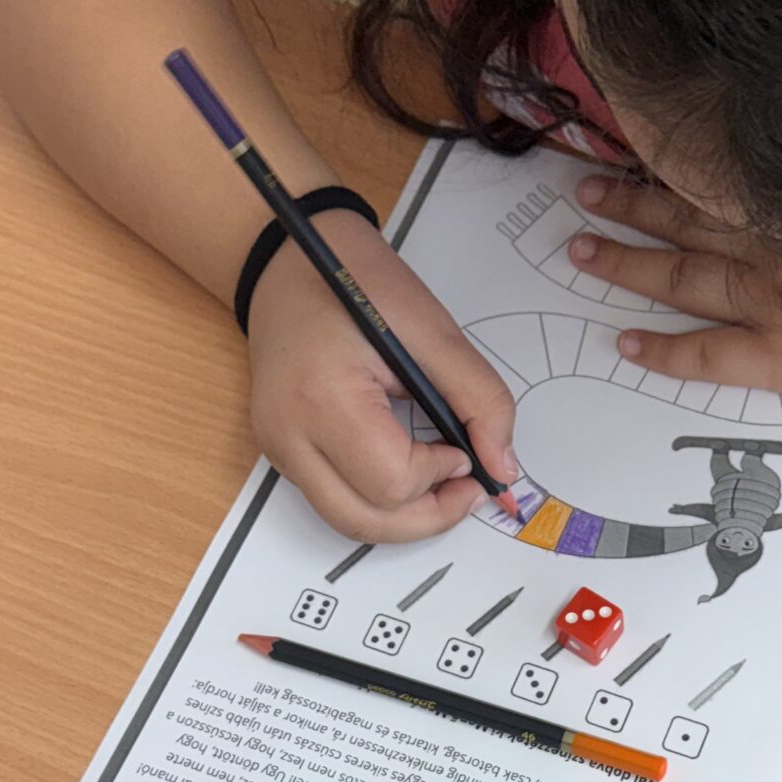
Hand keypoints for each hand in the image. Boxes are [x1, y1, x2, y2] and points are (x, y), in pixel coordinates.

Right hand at [246, 213, 519, 539]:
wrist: (287, 259)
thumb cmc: (356, 281)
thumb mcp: (433, 330)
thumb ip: (479, 399)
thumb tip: (504, 467)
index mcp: (323, 397)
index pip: (390, 482)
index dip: (440, 477)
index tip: (464, 449)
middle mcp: (288, 434)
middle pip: (364, 522)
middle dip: (427, 518)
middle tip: (469, 490)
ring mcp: (277, 447)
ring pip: (346, 521)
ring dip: (402, 517)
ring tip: (441, 484)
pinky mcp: (278, 449)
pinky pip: (333, 498)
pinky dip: (376, 500)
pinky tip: (407, 470)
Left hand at [570, 176, 781, 408]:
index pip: (716, 179)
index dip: (668, 167)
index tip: (628, 150)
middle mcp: (774, 246)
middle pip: (685, 223)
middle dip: (629, 208)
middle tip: (583, 196)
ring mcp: (774, 303)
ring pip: (682, 279)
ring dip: (628, 265)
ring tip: (582, 253)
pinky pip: (708, 354)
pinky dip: (664, 350)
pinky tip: (626, 345)